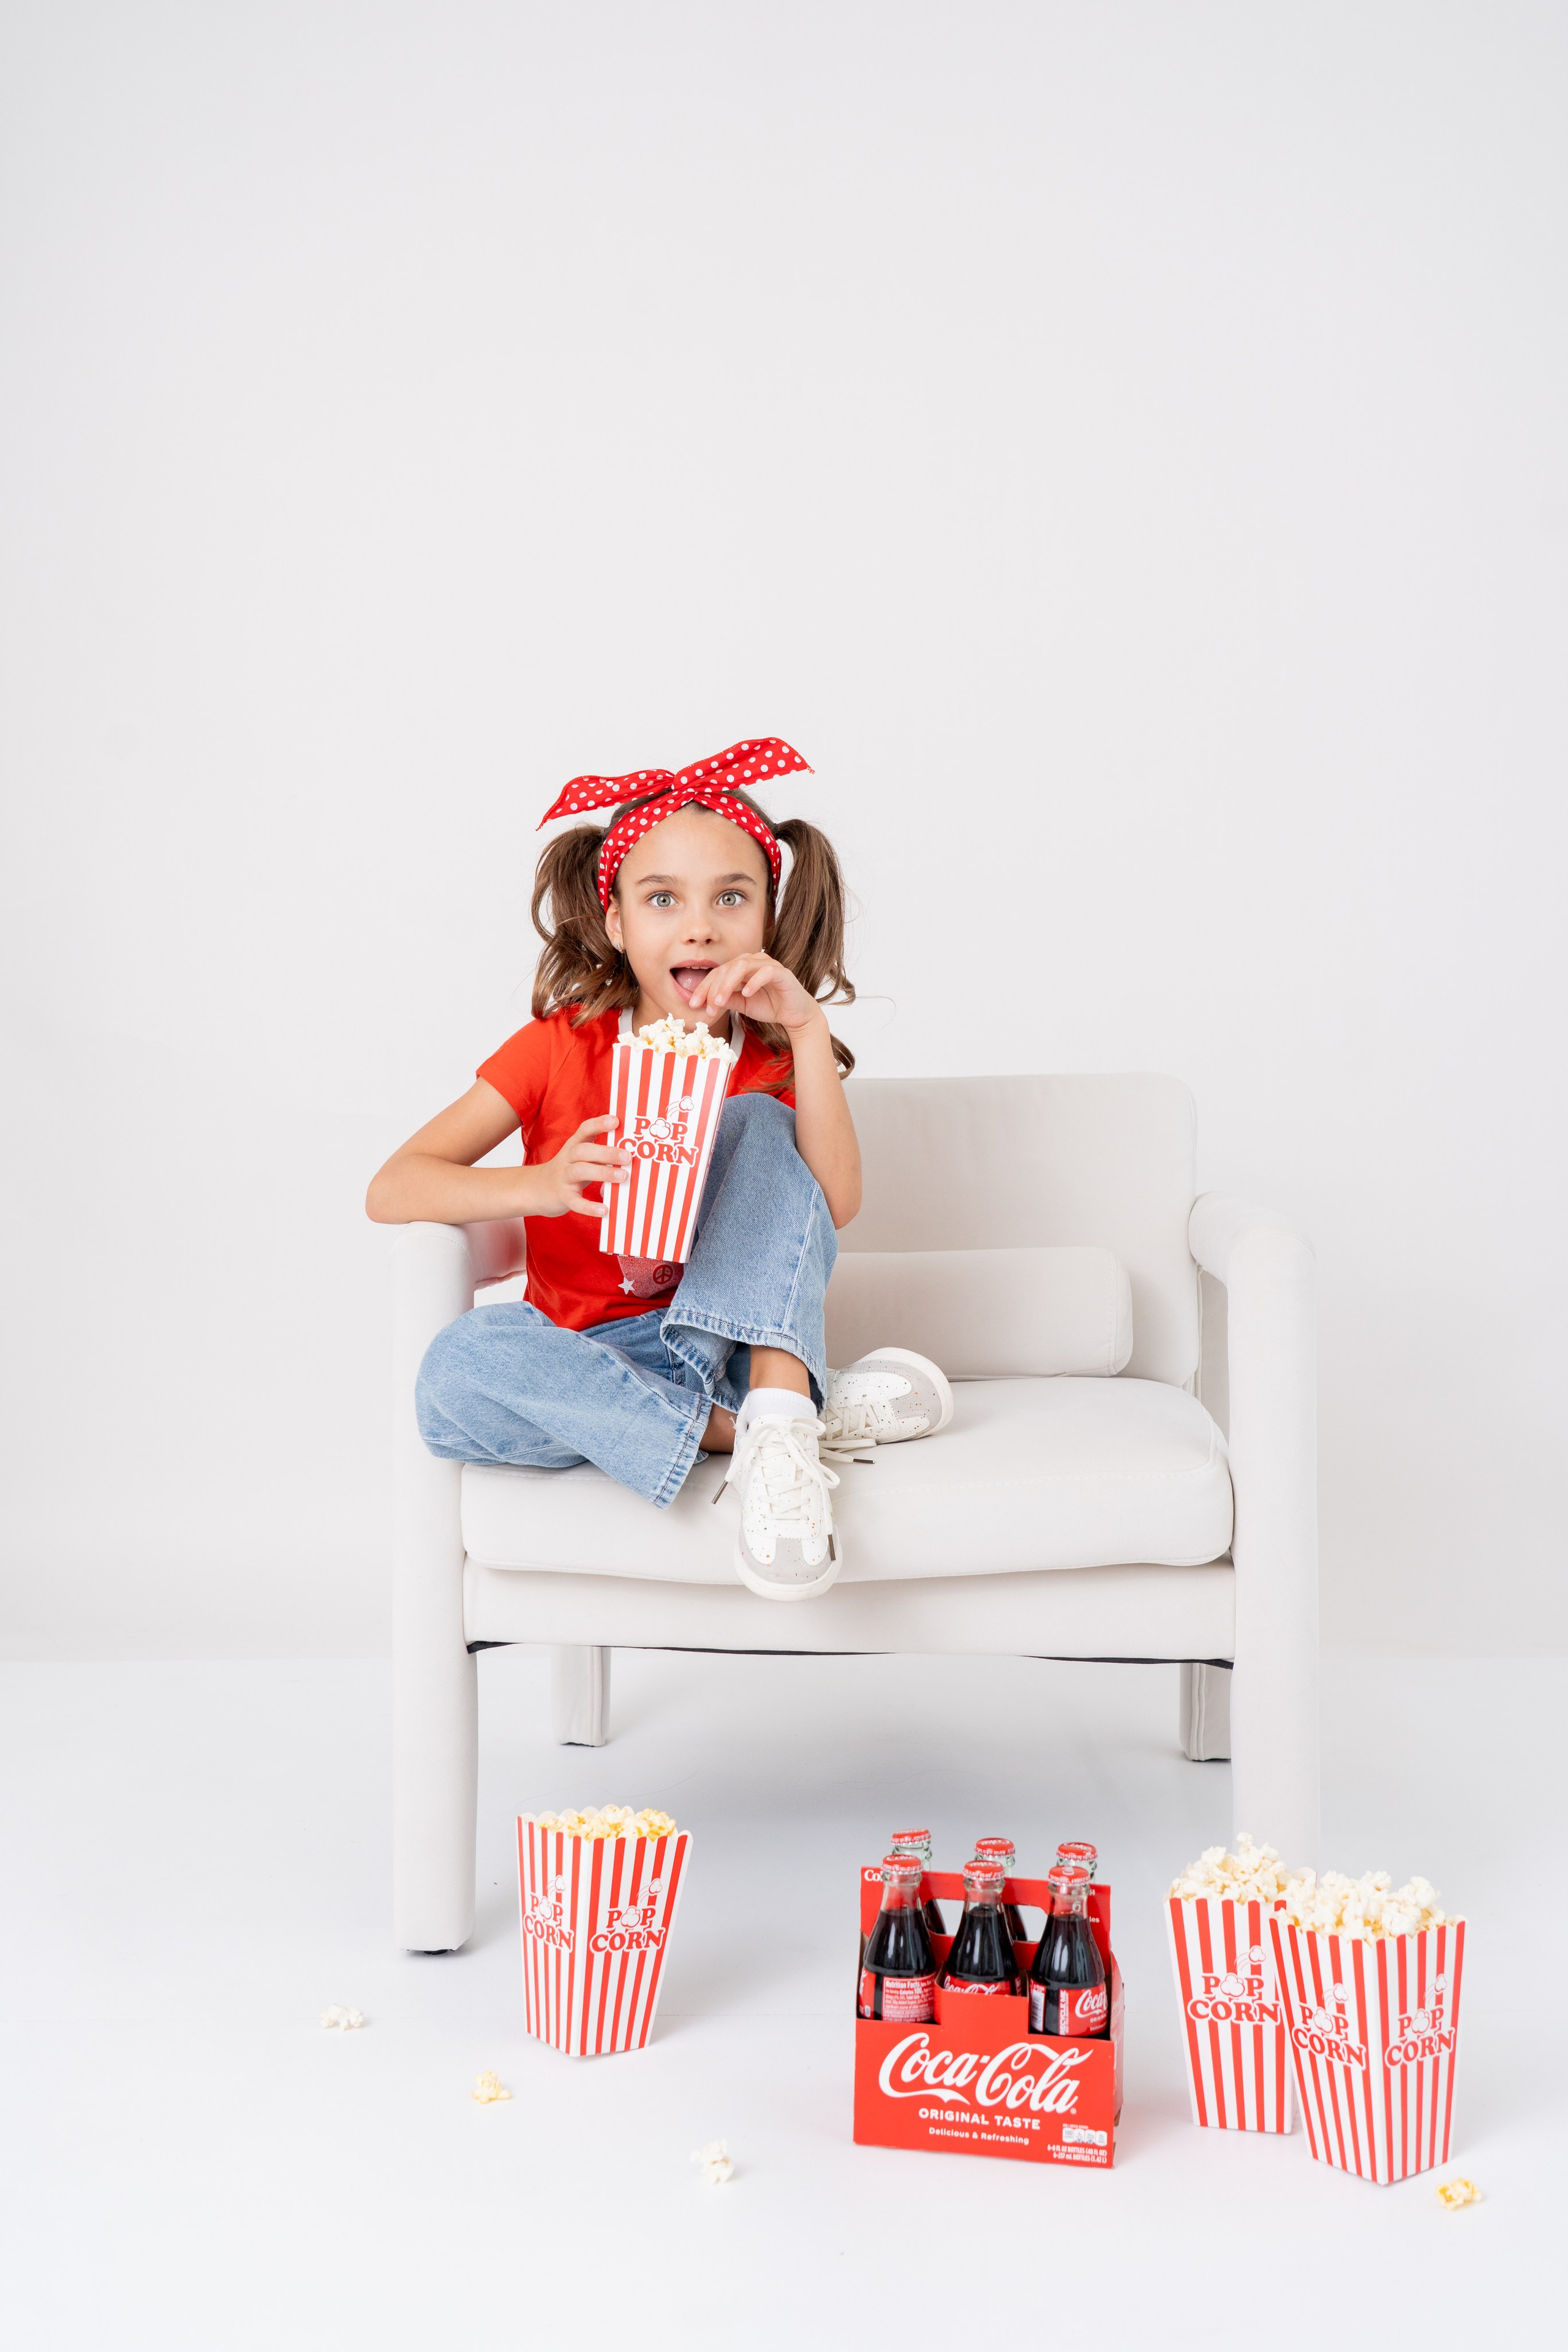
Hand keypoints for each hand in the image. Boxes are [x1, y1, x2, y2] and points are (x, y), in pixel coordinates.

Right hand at [537, 1114, 631, 1219]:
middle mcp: (567, 1158)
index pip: (585, 1129)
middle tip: (628, 1156)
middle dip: (606, 1151)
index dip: (599, 1124)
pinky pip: (575, 1201)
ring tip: (623, 1176)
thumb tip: (631, 1159)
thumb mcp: (581, 1158)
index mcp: (574, 1146)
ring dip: (602, 1172)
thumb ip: (601, 1156)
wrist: (537, 1189)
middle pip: (583, 1150)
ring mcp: (563, 1177)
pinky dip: (589, 1207)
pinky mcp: (562, 1196)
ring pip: (580, 1171)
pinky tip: (604, 1210)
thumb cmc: (569, 1171)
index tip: (616, 1121)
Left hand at [684, 952, 823, 1033]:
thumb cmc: (769, 1005)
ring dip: (727, 984)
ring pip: (742, 966)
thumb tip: (703, 1002)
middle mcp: (752, 961)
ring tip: (721, 1002)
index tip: (693, 1004)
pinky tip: (746, 993)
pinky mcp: (781, 972)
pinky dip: (753, 981)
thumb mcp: (741, 1004)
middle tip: (707, 1007)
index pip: (717, 973)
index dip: (704, 988)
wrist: (795, 1015)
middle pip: (726, 968)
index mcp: (741, 967)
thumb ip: (725, 999)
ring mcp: (767, 964)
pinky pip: (765, 972)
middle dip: (713, 988)